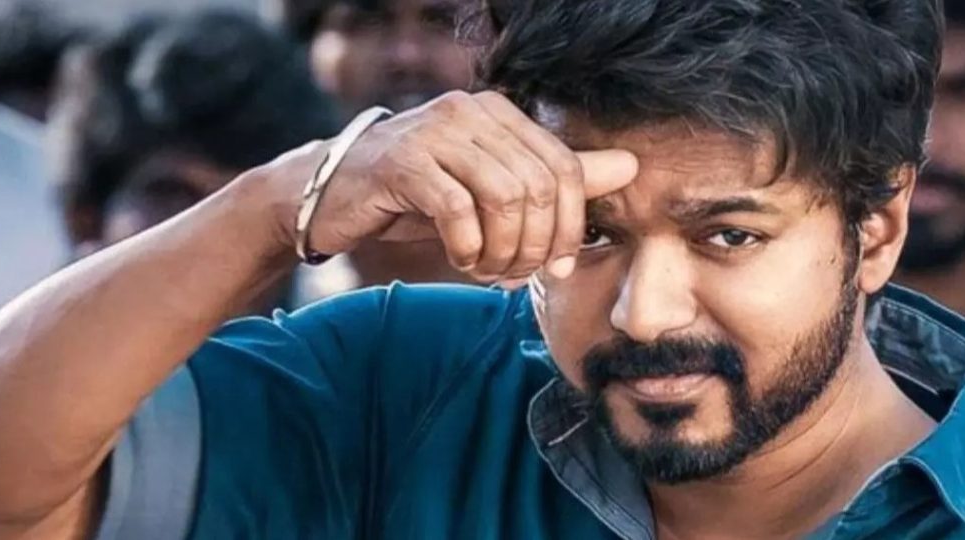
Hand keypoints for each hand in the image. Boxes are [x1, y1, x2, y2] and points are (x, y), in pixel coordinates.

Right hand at [271, 91, 638, 282]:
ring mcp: (434, 131)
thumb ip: (559, 177)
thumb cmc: (421, 195)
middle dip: (536, 246)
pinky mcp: (402, 161)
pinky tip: (461, 258)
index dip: (571, 227)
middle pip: (539, 187)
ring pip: (504, 199)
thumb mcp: (495, 188)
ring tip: (489, 270)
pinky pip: (458, 210)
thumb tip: (630, 167)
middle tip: (517, 275)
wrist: (334, 196)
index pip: (566, 169)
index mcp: (501, 112)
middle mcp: (471, 110)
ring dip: (503, 251)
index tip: (557, 266)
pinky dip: (468, 246)